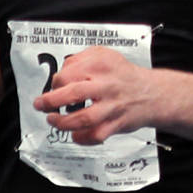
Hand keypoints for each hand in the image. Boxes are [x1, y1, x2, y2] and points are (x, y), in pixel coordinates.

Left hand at [32, 47, 153, 144]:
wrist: (152, 94)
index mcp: (101, 65)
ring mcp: (112, 106)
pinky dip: (82, 138)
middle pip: (73, 93)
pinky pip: (96, 135)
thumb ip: (81, 59)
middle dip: (51, 101)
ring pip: (83, 118)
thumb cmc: (124, 75)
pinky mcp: (116, 124)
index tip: (54, 87)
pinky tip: (75, 134)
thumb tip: (62, 71)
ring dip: (63, 122)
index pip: (68, 73)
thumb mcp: (105, 55)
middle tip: (40, 105)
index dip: (55, 82)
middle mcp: (106, 85)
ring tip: (53, 120)